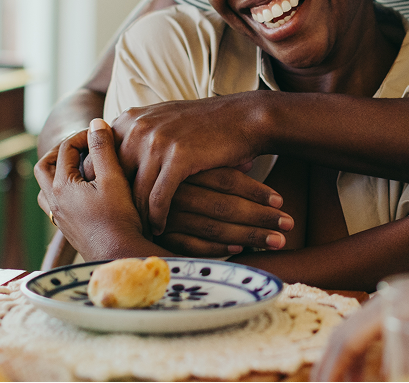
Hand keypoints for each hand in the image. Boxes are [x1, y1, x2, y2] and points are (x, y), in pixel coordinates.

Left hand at [34, 120, 148, 259]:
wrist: (118, 257)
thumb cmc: (119, 218)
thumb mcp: (113, 178)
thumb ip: (103, 148)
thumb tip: (94, 122)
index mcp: (61, 186)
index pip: (65, 148)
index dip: (84, 136)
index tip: (103, 135)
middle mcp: (53, 201)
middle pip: (44, 166)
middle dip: (62, 151)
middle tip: (83, 145)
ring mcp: (58, 216)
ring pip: (45, 187)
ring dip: (58, 171)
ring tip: (80, 166)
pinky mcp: (66, 227)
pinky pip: (53, 202)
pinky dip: (63, 189)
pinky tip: (83, 191)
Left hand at [111, 94, 268, 232]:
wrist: (243, 117)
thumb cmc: (203, 125)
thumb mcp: (161, 121)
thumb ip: (135, 137)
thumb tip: (112, 166)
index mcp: (129, 119)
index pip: (101, 158)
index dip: (100, 185)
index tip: (105, 206)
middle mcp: (137, 128)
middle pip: (114, 177)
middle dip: (117, 204)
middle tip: (121, 224)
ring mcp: (156, 141)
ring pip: (136, 192)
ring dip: (138, 216)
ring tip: (140, 231)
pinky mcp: (177, 156)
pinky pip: (158, 198)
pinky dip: (158, 217)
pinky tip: (161, 228)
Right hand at [155, 168, 291, 255]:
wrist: (120, 196)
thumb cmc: (165, 177)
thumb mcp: (186, 162)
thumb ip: (215, 163)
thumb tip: (248, 161)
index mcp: (185, 168)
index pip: (227, 180)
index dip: (256, 192)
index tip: (281, 202)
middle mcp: (176, 192)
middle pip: (225, 205)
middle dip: (260, 217)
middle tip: (288, 225)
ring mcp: (168, 216)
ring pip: (214, 227)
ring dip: (250, 235)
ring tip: (277, 241)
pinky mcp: (161, 237)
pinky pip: (194, 246)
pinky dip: (219, 247)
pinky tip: (240, 248)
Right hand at [311, 243, 408, 381]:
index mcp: (384, 308)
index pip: (348, 342)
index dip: (334, 368)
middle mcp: (379, 304)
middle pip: (342, 337)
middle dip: (330, 366)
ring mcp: (386, 305)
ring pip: (353, 335)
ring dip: (346, 362)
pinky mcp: (396, 308)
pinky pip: (369, 334)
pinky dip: (365, 355)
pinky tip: (377, 372)